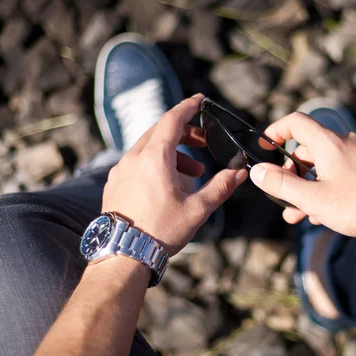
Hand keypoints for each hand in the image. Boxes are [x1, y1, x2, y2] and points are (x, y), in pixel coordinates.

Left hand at [102, 94, 246, 254]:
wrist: (123, 254)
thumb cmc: (160, 231)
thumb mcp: (198, 209)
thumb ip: (221, 187)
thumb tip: (240, 173)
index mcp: (154, 158)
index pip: (173, 120)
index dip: (188, 107)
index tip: (200, 100)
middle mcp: (133, 158)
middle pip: (160, 131)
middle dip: (184, 132)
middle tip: (203, 141)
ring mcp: (120, 170)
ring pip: (148, 147)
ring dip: (172, 151)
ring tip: (194, 172)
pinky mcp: (114, 183)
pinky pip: (136, 162)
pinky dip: (155, 162)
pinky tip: (168, 183)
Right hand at [249, 112, 355, 237]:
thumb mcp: (312, 199)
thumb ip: (281, 184)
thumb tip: (256, 171)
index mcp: (329, 143)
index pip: (296, 122)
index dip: (276, 131)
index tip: (265, 146)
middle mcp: (346, 142)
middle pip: (309, 149)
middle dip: (292, 174)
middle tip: (283, 197)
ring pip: (325, 165)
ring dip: (309, 186)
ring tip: (299, 214)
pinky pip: (343, 171)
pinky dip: (328, 186)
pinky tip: (324, 212)